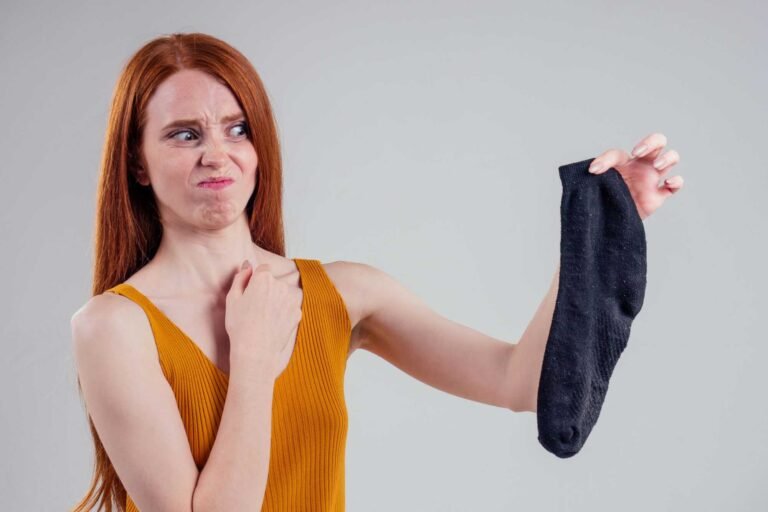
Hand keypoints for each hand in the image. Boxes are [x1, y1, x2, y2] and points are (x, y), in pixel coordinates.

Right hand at [225, 260, 302, 377]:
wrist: (256, 351)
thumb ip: (240, 277)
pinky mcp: (297, 313)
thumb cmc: (240, 325)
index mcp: (264, 279)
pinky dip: (283, 314)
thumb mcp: (232, 299)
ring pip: (283, 295)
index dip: (256, 280)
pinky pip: (289, 308)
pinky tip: (272, 324)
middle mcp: (281, 286)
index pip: (263, 269)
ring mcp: (291, 300)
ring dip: (276, 301)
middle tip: (255, 308)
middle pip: (274, 282)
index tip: (251, 292)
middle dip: (267, 290)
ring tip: (263, 318)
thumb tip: (247, 265)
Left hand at [587, 132, 683, 220]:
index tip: (595, 170)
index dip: (608, 158)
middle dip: (651, 142)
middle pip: (658, 141)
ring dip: (667, 158)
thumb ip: (596, 174)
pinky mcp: (658, 196)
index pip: (620, 153)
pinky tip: (668, 183)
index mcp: (625, 163)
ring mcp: (652, 180)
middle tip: (638, 153)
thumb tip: (592, 169)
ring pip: (671, 158)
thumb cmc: (602, 199)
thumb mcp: (597, 184)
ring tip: (656, 166)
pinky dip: (677, 181)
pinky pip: (675, 185)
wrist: (609, 221)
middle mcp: (642, 167)